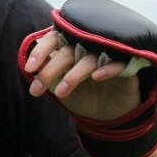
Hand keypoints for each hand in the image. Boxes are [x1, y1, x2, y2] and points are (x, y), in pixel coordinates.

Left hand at [22, 30, 139, 120]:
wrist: (109, 117)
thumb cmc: (82, 97)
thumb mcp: (59, 86)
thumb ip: (47, 73)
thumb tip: (28, 66)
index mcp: (72, 45)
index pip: (54, 39)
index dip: (41, 51)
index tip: (29, 69)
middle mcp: (90, 46)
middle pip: (67, 50)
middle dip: (50, 70)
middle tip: (37, 88)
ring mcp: (109, 55)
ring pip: (88, 58)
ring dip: (73, 75)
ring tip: (61, 93)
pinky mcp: (128, 65)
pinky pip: (117, 63)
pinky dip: (106, 69)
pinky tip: (96, 77)